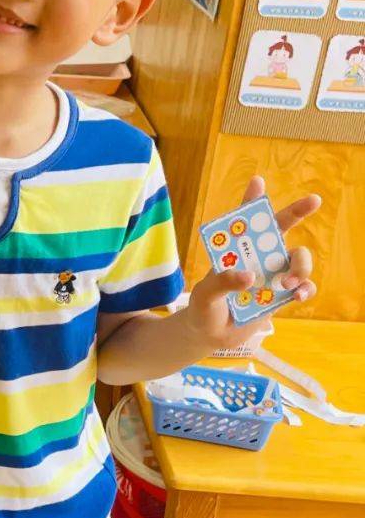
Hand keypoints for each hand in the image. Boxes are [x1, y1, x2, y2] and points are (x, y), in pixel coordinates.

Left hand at [184, 175, 319, 349]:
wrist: (211, 335)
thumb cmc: (204, 308)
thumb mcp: (205, 294)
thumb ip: (222, 283)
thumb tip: (250, 277)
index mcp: (236, 249)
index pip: (245, 220)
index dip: (252, 199)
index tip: (257, 181)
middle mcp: (257, 256)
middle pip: (282, 229)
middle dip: (298, 211)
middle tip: (314, 200)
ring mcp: (273, 275)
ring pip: (299, 259)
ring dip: (300, 266)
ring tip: (287, 283)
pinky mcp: (282, 296)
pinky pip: (304, 287)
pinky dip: (305, 289)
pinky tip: (297, 295)